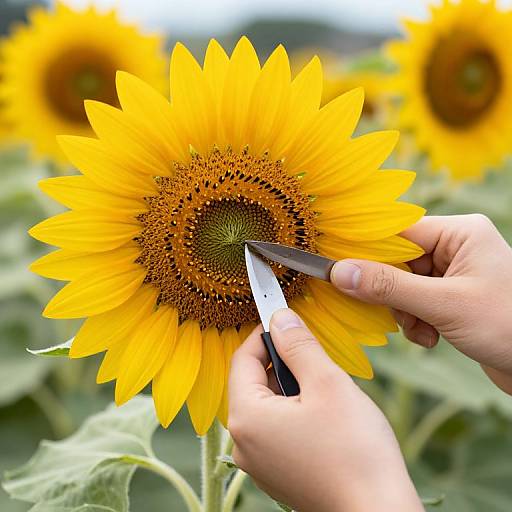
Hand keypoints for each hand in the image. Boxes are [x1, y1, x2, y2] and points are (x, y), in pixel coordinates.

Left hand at [228, 308, 423, 511]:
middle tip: (312, 350)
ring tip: (324, 385)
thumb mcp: (328, 383)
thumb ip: (299, 345)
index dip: (263, 332)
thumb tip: (280, 317)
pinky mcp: (276, 473)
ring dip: (290, 384)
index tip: (284, 316)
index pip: (242, 359)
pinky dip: (293, 409)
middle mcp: (243, 443)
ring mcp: (258, 462)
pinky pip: (275, 427)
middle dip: (280, 360)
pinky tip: (323, 413)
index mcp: (247, 418)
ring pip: (266, 404)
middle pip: (252, 382)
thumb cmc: (355, 451)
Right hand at [331, 214, 511, 392]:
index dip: (366, 251)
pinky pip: (415, 301)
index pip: (398, 231)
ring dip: (403, 312)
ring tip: (423, 330)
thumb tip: (339, 272)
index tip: (339, 269)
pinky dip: (416, 321)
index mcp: (459, 232)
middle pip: (397, 260)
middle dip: (391, 292)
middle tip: (394, 313)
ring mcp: (453, 273)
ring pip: (402, 285)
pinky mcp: (452, 297)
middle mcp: (455, 247)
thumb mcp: (443, 304)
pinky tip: (432, 337)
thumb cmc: (507, 326)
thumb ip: (388, 286)